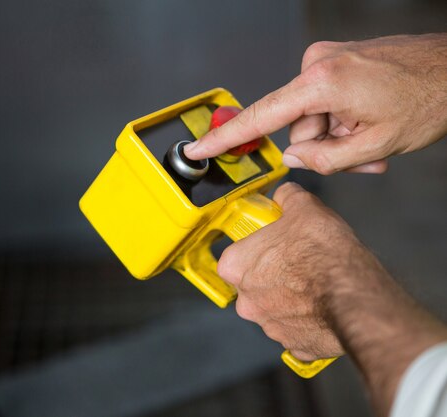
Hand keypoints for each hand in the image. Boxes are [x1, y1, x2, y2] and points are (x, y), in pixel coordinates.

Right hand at [185, 34, 446, 173]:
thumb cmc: (429, 98)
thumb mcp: (375, 146)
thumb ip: (324, 160)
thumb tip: (294, 157)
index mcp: (322, 83)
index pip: (261, 117)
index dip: (227, 139)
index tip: (199, 148)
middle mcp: (318, 64)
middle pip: (297, 126)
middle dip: (324, 146)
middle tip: (359, 156)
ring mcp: (328, 59)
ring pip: (315, 118)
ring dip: (340, 136)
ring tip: (373, 143)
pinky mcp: (338, 60)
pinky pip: (326, 102)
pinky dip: (345, 120)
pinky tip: (370, 124)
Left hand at [217, 182, 356, 359]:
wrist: (356, 297)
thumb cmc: (324, 256)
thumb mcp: (305, 208)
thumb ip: (288, 198)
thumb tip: (286, 194)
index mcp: (237, 267)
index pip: (236, 255)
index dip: (256, 247)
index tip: (272, 243)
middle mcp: (247, 301)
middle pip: (254, 283)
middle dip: (274, 274)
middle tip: (298, 262)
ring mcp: (270, 327)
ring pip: (276, 308)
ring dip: (292, 299)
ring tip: (317, 283)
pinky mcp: (296, 346)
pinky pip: (299, 330)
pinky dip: (309, 321)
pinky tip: (325, 307)